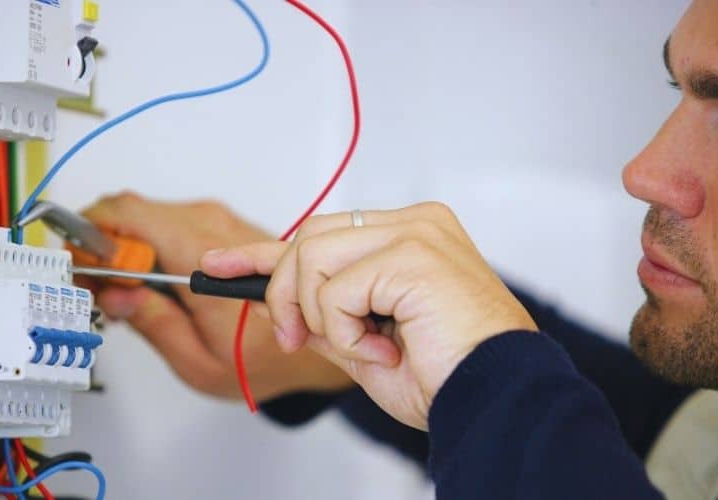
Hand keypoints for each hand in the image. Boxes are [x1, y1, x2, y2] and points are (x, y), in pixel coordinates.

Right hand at [79, 192, 351, 400]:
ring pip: (149, 217)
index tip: (77, 264)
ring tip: (128, 293)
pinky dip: (151, 247)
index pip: (126, 214)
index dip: (89, 234)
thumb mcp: (198, 360)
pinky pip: (172, 224)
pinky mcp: (223, 227)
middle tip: (99, 287)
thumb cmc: (268, 356)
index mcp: (198, 255)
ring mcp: (218, 222)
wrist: (318, 335)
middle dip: (105, 246)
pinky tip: (154, 284)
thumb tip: (115, 292)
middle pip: (132, 212)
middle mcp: (210, 226)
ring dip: (128, 248)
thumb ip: (151, 322)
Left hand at [200, 202, 536, 429]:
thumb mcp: (366, 344)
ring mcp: (415, 233)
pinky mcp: (412, 254)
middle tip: (299, 339)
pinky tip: (383, 349)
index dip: (262, 252)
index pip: (320, 233)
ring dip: (321, 315)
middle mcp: (413, 224)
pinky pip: (335, 290)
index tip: (220, 263)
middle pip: (308, 237)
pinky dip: (345, 332)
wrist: (496, 400)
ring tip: (362, 347)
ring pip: (312, 255)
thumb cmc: (447, 375)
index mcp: (409, 237)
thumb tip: (279, 305)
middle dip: (285, 292)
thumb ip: (326, 315)